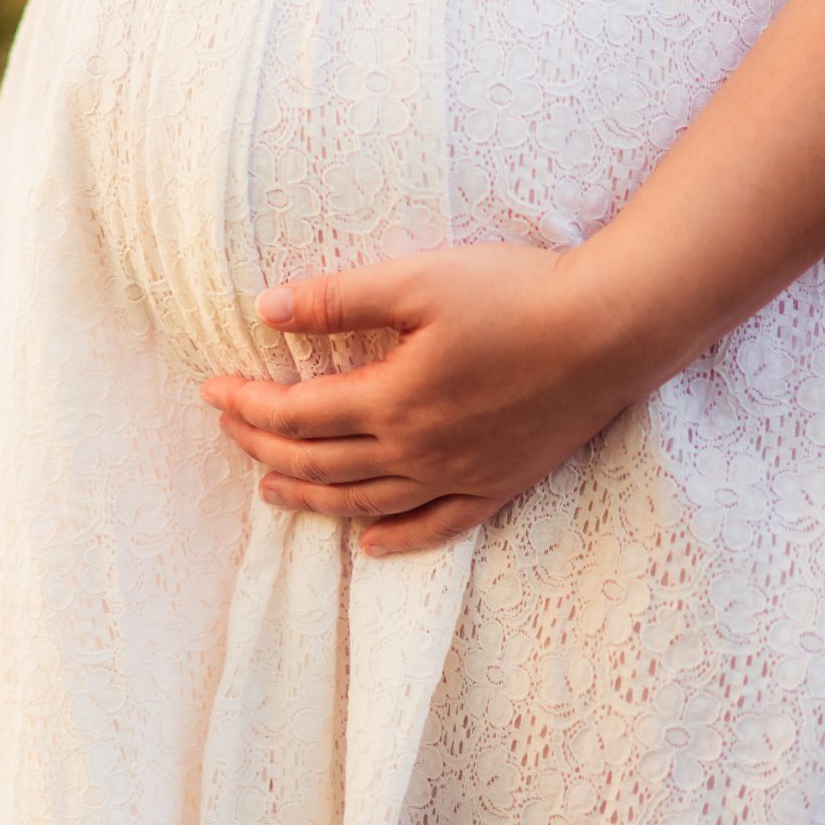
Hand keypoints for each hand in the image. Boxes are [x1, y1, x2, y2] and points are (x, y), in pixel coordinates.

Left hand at [199, 244, 674, 555]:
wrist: (613, 329)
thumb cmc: (516, 293)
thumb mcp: (416, 281)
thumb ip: (337, 300)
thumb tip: (264, 309)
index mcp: (392, 399)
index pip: (296, 414)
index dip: (247, 404)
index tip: (211, 388)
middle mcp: (419, 450)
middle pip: (321, 463)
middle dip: (264, 446)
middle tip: (228, 429)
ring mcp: (461, 474)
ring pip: (367, 502)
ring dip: (312, 498)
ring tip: (271, 488)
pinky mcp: (501, 482)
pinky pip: (437, 526)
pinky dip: (397, 538)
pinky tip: (370, 543)